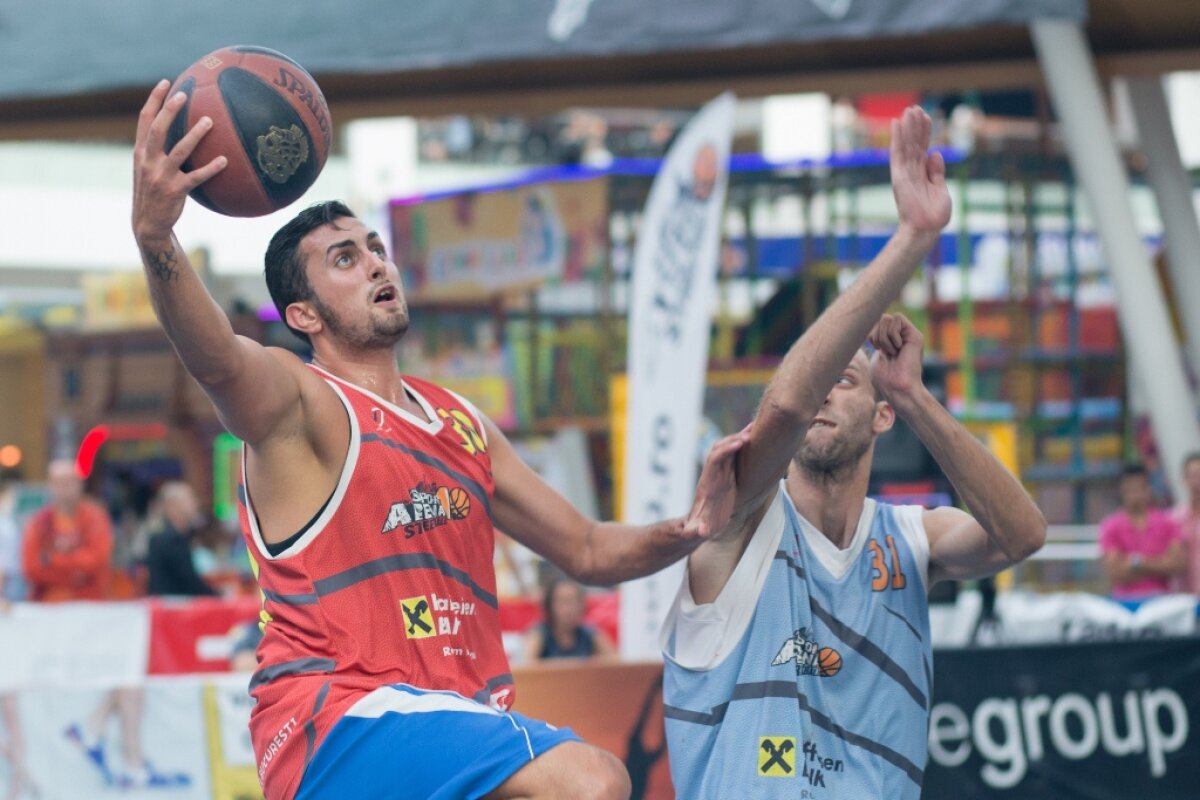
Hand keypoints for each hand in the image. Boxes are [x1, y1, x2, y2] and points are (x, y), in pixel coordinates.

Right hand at [131, 80, 226, 243]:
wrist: (148, 223)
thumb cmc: (153, 192)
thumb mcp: (148, 169)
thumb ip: (158, 150)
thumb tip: (179, 130)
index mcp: (140, 152)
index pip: (144, 120)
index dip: (153, 100)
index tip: (165, 82)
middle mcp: (148, 161)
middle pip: (157, 129)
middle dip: (169, 110)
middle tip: (185, 94)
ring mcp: (160, 176)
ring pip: (178, 151)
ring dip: (194, 135)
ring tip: (209, 121)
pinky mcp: (175, 191)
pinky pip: (196, 177)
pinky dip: (210, 168)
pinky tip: (224, 161)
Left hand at [683, 424, 751, 541]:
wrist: (699, 524)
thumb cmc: (699, 528)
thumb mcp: (698, 530)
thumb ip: (699, 530)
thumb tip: (701, 532)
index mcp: (707, 483)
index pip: (714, 460)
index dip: (725, 450)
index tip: (740, 443)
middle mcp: (712, 474)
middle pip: (721, 448)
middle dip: (734, 438)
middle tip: (752, 431)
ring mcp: (719, 472)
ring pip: (728, 449)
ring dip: (739, 437)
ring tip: (756, 427)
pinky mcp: (726, 474)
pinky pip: (734, 456)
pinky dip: (743, 445)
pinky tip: (754, 436)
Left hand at [869, 313, 924, 401]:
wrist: (897, 388)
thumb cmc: (885, 378)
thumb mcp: (876, 354)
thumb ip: (876, 339)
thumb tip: (868, 326)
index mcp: (891, 340)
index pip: (876, 321)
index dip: (870, 332)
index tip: (875, 348)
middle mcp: (901, 335)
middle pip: (880, 317)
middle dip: (876, 335)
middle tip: (885, 351)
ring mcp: (908, 335)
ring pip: (887, 318)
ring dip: (883, 338)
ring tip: (892, 352)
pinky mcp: (915, 335)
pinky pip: (897, 319)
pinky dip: (892, 335)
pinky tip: (898, 349)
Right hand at [889, 106, 950, 236]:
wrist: (926, 229)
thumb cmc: (934, 214)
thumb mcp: (941, 189)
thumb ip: (937, 171)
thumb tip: (936, 153)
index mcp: (922, 173)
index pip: (923, 148)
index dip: (925, 133)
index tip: (928, 117)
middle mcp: (911, 171)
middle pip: (914, 143)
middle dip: (916, 125)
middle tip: (917, 107)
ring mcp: (904, 172)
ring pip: (906, 145)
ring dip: (907, 127)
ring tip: (909, 110)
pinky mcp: (899, 176)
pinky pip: (897, 154)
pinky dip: (897, 138)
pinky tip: (896, 124)